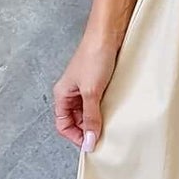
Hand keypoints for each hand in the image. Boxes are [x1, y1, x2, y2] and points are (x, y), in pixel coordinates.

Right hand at [52, 33, 119, 151]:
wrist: (108, 34)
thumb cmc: (94, 56)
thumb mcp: (92, 92)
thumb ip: (91, 118)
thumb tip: (90, 141)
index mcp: (62, 94)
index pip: (63, 124)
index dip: (75, 136)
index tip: (91, 144)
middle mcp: (71, 93)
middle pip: (76, 120)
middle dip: (88, 130)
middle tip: (103, 137)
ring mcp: (85, 88)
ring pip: (88, 112)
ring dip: (98, 120)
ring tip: (110, 125)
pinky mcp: (98, 83)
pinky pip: (99, 103)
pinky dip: (105, 110)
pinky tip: (115, 112)